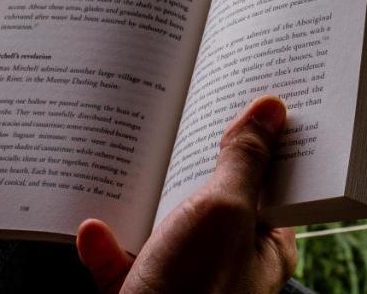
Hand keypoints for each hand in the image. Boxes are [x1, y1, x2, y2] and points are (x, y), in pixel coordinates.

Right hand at [76, 96, 297, 293]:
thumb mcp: (224, 213)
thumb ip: (245, 160)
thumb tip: (272, 109)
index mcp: (264, 244)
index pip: (270, 179)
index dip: (260, 137)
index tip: (242, 92)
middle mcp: (227, 261)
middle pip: (212, 194)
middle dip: (191, 158)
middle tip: (176, 106)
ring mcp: (182, 279)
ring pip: (162, 222)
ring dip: (141, 194)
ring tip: (126, 152)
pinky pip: (118, 259)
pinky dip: (104, 243)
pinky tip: (94, 227)